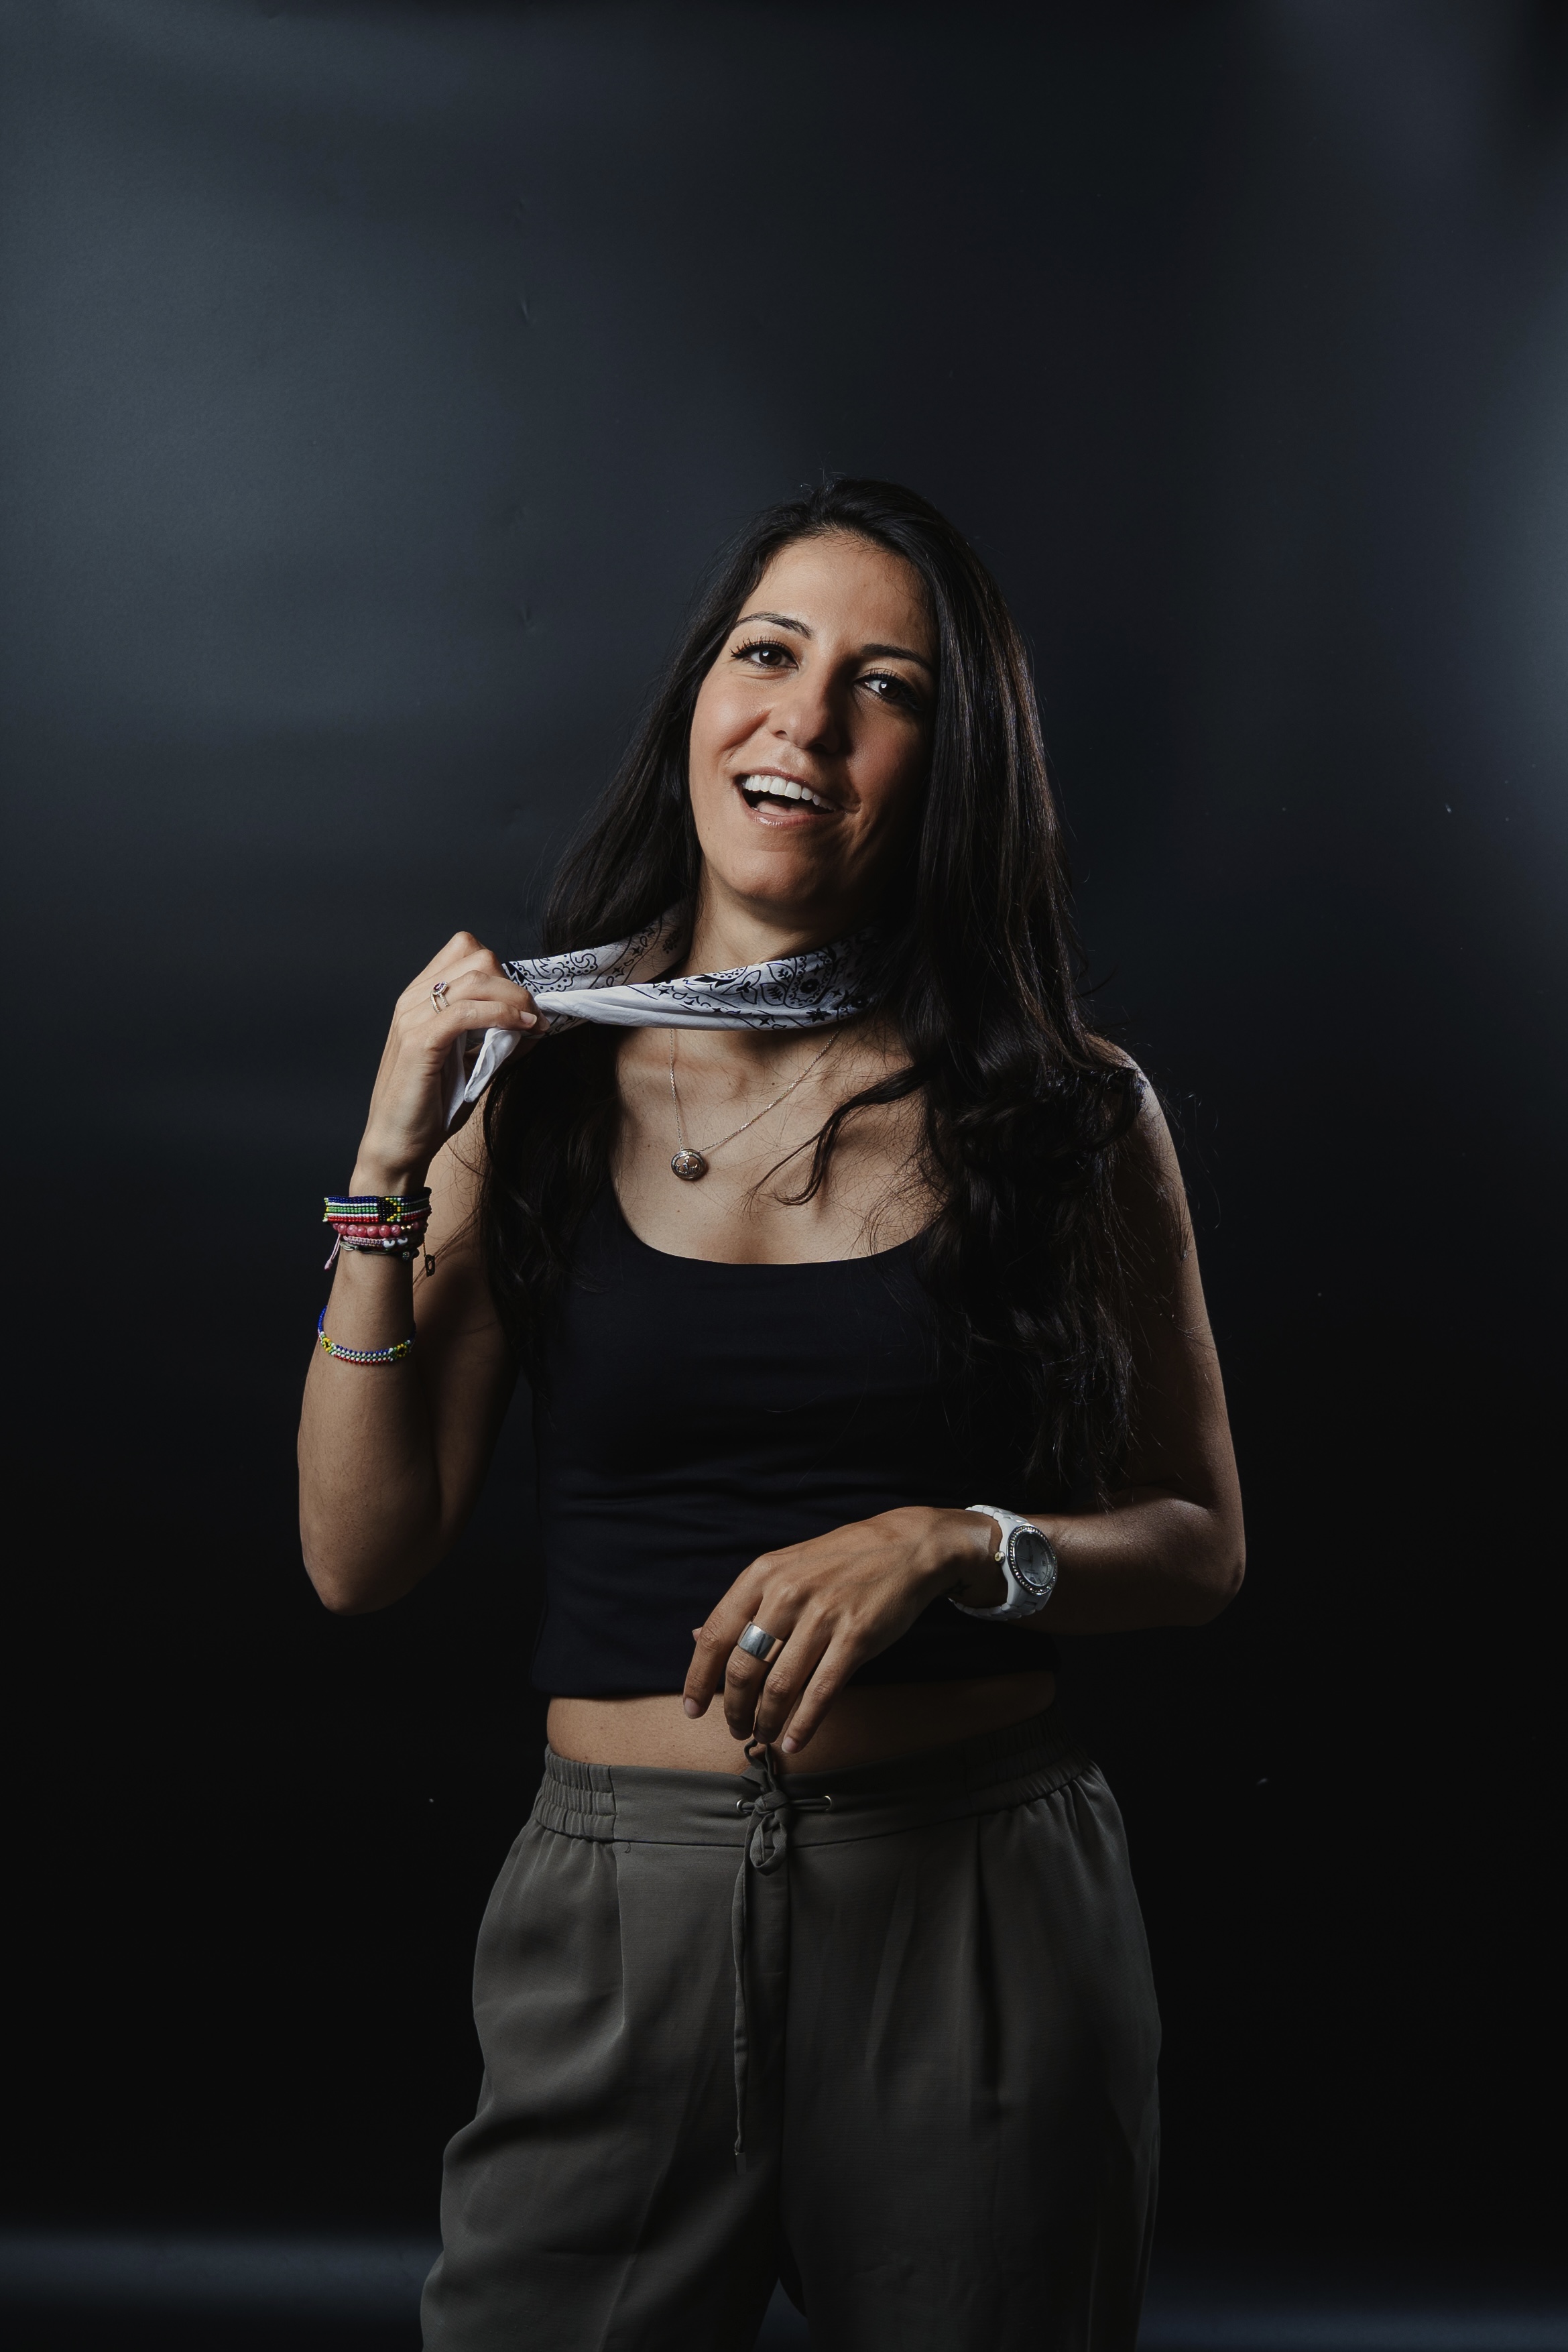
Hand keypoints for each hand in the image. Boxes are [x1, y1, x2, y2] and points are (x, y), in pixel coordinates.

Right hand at [352, 931, 540, 1190]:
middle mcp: (413, 1000)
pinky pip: (466, 1011)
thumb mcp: (472, 1065)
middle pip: (476, 958)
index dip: (501, 970)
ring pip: (475, 979)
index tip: (523, 1004)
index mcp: (421, 998)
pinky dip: (502, 1015)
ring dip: (516, 999)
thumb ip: (497, 1040)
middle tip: (535, 1017)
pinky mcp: (419, 1042)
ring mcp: (412, 1018)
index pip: (464, 949)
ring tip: (534, 1024)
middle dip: (515, 984)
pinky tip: (523, 1029)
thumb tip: (535, 1025)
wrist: (397, 1145)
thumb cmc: (431, 1107)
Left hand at [682, 1505, 1000, 1754]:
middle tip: (736, 1728)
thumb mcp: (784, 1567)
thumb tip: (696, 1636)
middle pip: (743, 1668)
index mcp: (762, 1575)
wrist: (905, 1546)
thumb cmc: (842, 1560)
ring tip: (763, 1735)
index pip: (715, 1636)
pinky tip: (794, 1740)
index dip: (698, 1679)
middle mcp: (787, 1594)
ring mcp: (822, 1616)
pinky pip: (821, 1692)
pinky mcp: (855, 1637)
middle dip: (734, 1709)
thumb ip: (744, 1605)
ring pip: (778, 1686)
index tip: (692, 1708)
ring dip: (765, 1721)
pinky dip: (803, 1724)